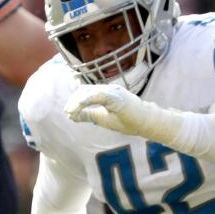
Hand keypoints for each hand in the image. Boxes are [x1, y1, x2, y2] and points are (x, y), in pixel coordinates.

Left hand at [64, 84, 178, 140]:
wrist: (146, 124)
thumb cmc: (127, 121)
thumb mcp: (102, 119)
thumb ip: (88, 115)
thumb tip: (71, 115)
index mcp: (106, 94)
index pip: (85, 91)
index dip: (75, 100)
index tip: (68, 111)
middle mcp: (109, 90)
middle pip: (85, 90)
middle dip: (74, 101)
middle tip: (68, 112)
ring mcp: (114, 92)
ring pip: (90, 92)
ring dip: (77, 102)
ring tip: (70, 112)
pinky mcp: (118, 97)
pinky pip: (99, 95)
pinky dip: (86, 101)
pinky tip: (78, 108)